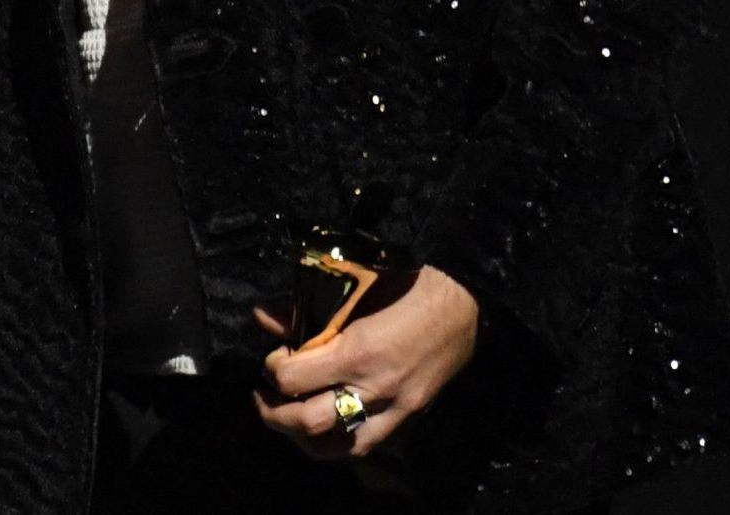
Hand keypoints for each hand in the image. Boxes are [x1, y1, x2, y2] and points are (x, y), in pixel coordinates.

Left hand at [253, 264, 478, 457]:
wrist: (466, 299)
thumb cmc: (409, 282)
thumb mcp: (353, 286)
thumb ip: (307, 307)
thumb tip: (263, 316)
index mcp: (359, 352)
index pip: (295, 379)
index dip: (273, 370)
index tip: (274, 356)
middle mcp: (375, 388)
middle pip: (308, 422)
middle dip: (275, 413)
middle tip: (262, 397)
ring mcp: (396, 409)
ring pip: (339, 448)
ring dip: (303, 439)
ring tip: (286, 420)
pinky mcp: (411, 416)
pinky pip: (368, 445)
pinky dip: (339, 442)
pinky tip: (324, 428)